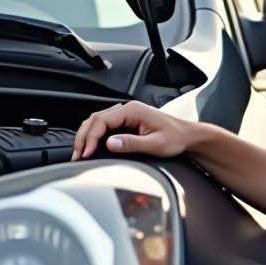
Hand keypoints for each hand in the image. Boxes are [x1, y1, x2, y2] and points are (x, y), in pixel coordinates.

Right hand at [72, 100, 197, 160]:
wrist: (188, 136)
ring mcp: (125, 115)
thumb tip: (110, 143)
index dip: (91, 137)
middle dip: (83, 137)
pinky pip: (105, 127)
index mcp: (132, 110)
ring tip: (81, 153)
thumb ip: (132, 143)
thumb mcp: (155, 144)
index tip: (86, 152)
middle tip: (77, 155)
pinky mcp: (126, 122)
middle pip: (95, 119)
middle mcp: (126, 109)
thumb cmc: (176, 138)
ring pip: (97, 122)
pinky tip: (92, 147)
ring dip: (87, 137)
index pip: (102, 120)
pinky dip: (95, 136)